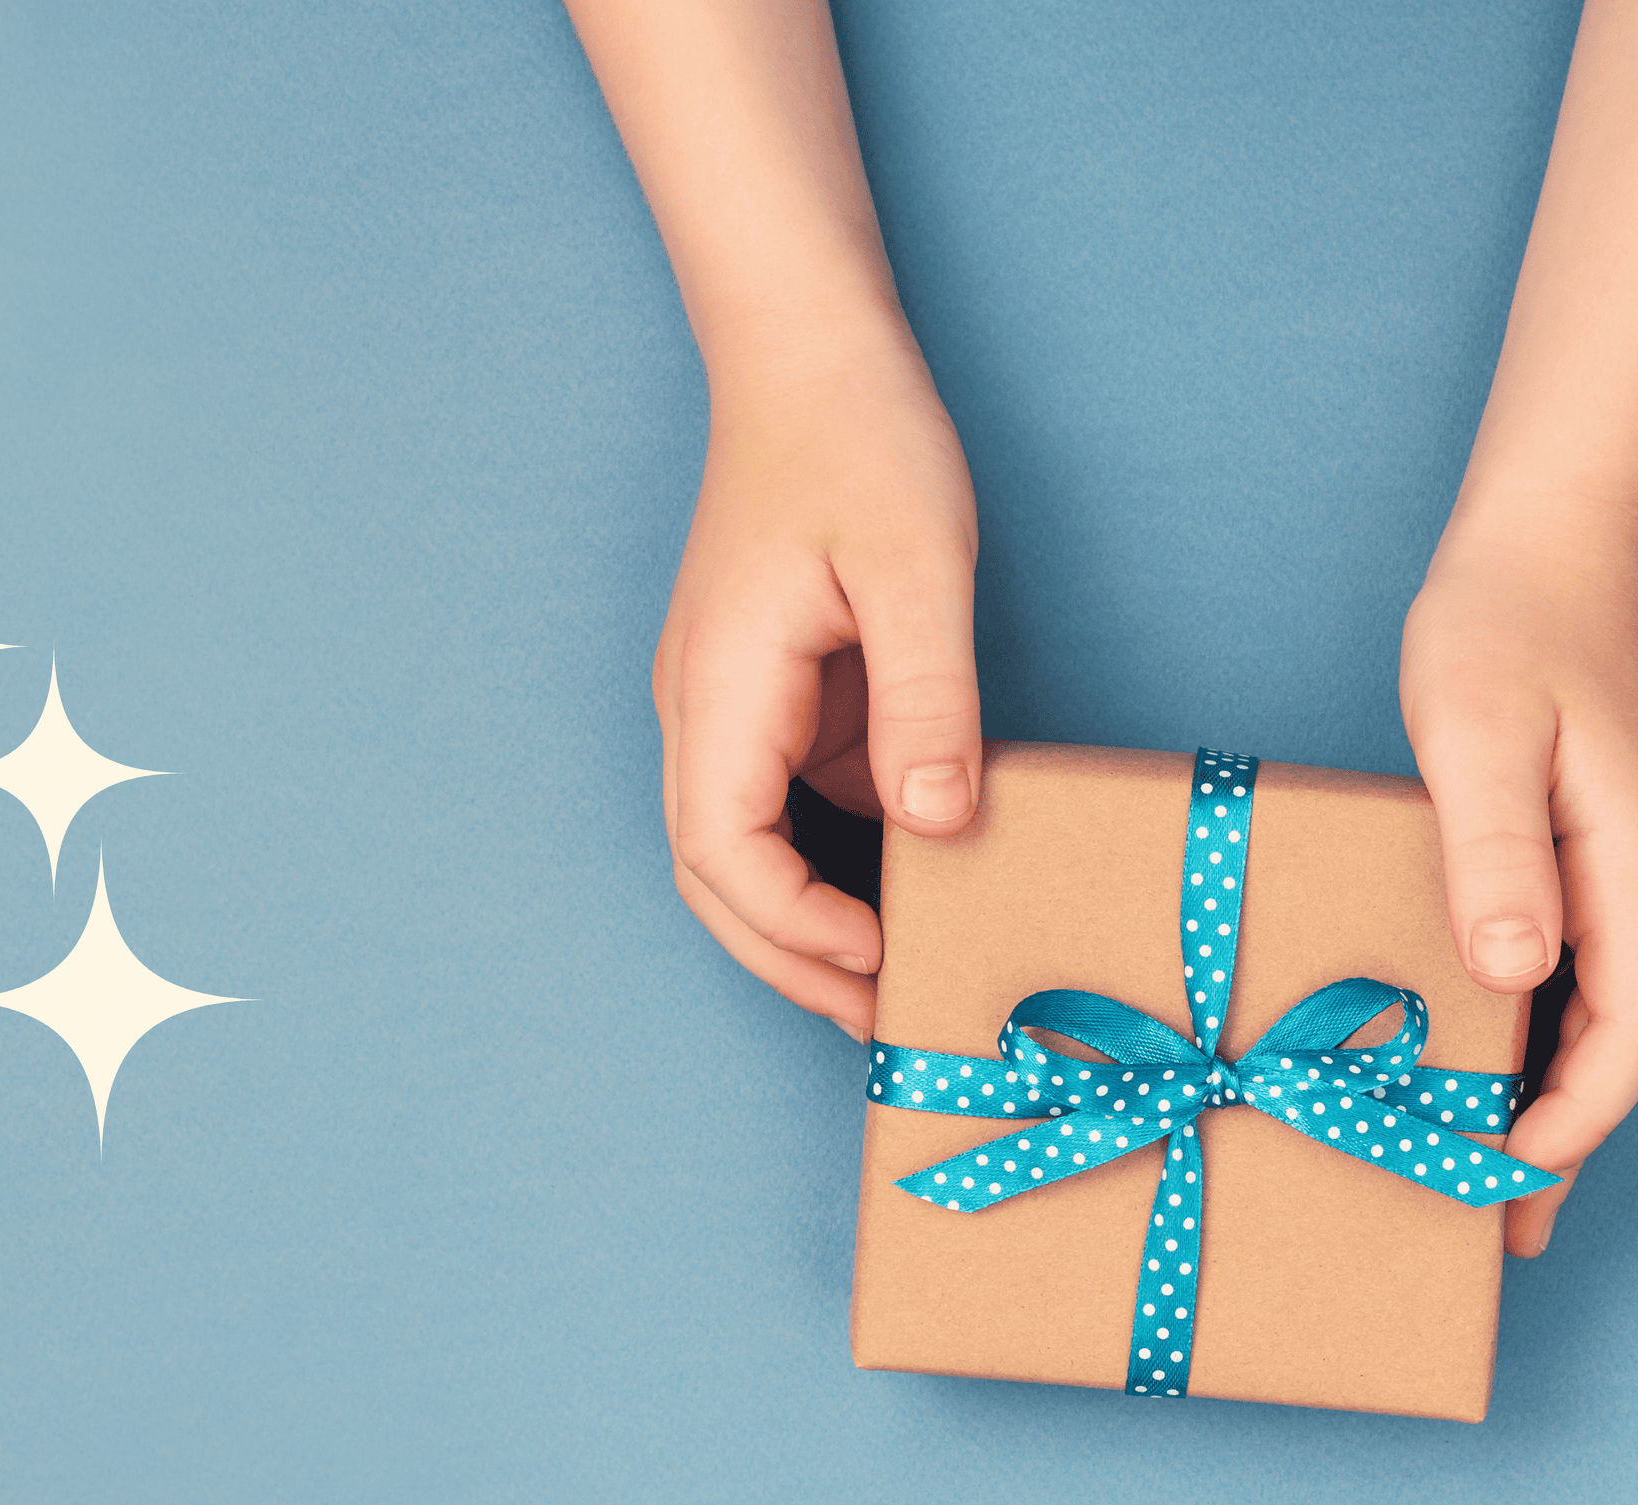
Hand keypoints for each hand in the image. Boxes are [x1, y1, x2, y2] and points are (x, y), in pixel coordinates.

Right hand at [651, 349, 982, 1042]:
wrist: (808, 351)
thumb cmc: (856, 439)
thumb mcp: (916, 565)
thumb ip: (926, 700)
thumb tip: (936, 825)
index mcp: (718, 687)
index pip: (722, 854)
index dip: (793, 928)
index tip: (882, 959)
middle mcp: (701, 710)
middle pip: (715, 878)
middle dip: (792, 959)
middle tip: (888, 1020)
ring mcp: (730, 704)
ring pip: (745, 851)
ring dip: (810, 920)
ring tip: (902, 973)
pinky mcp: (770, 693)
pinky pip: (789, 802)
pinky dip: (838, 858)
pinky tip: (915, 873)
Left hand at [1401, 507, 1637, 1256]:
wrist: (1551, 536)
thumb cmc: (1502, 624)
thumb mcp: (1476, 732)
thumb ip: (1495, 852)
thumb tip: (1518, 970)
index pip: (1632, 1029)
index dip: (1579, 1117)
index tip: (1515, 1183)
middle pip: (1624, 1038)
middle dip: (1567, 1137)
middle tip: (1497, 1231)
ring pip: (1606, 1007)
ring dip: (1552, 1088)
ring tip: (1482, 1175)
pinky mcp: (1607, 846)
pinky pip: (1584, 962)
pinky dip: (1541, 1026)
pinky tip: (1484, 1060)